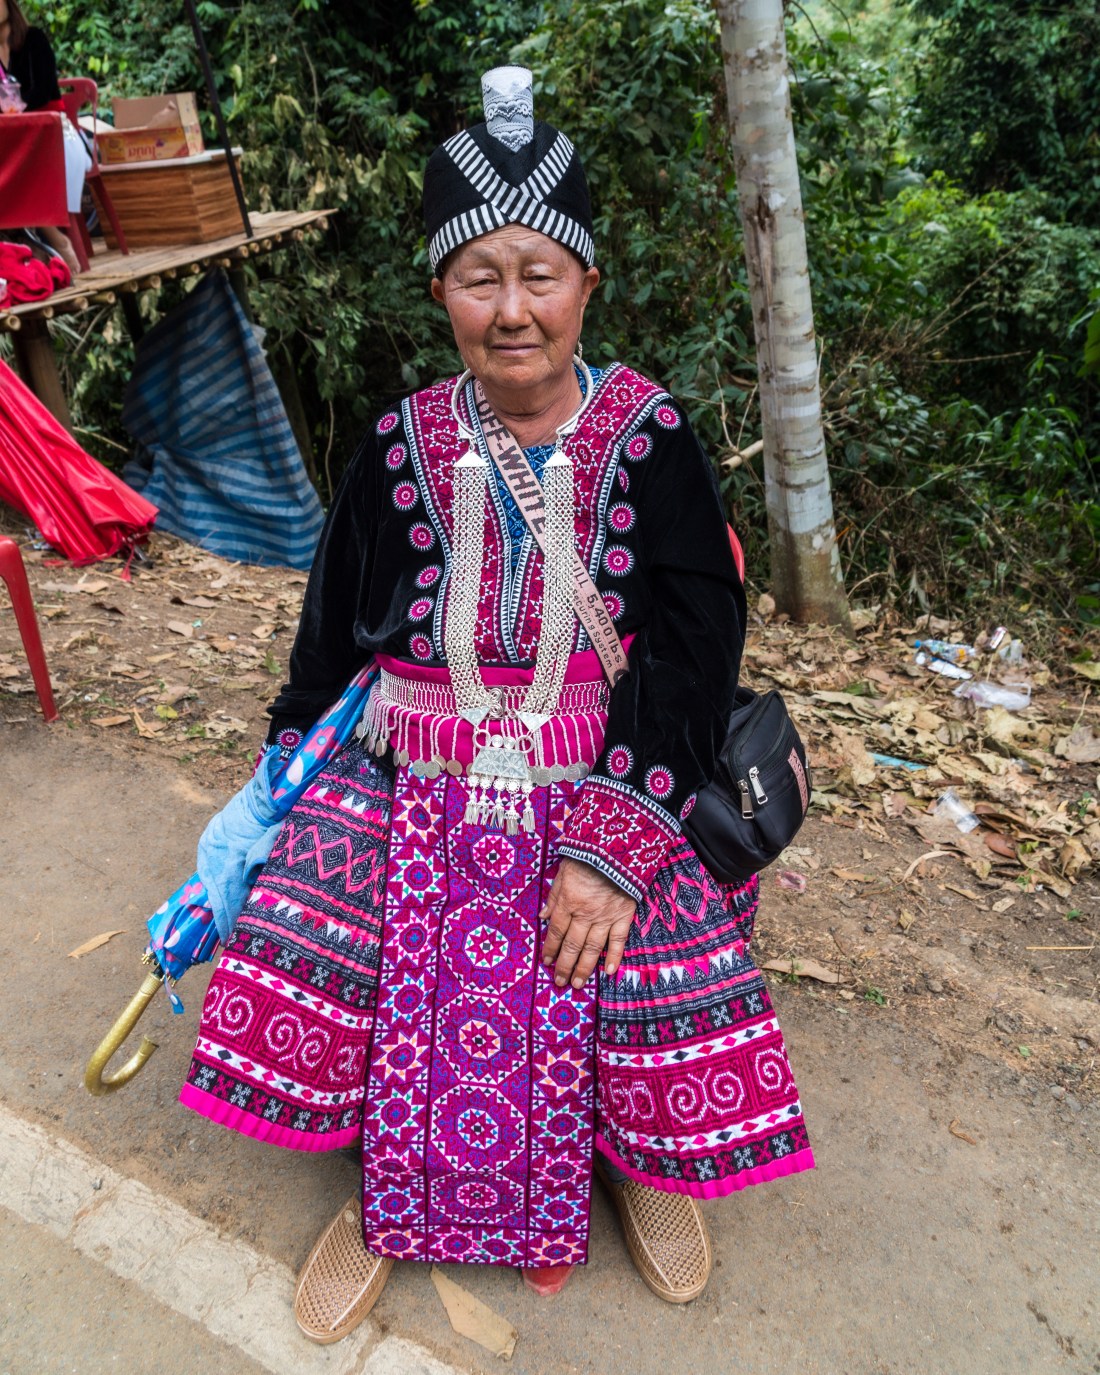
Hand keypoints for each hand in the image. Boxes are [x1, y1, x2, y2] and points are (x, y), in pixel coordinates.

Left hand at [540, 857, 635, 988]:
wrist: (618, 848)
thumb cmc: (588, 856)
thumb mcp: (563, 870)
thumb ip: (554, 895)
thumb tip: (543, 916)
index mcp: (568, 901)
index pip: (555, 931)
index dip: (550, 948)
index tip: (546, 962)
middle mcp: (585, 913)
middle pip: (572, 945)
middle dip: (564, 965)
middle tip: (559, 981)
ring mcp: (606, 916)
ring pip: (593, 948)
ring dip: (584, 968)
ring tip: (577, 983)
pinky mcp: (624, 915)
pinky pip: (619, 940)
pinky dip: (615, 956)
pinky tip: (610, 972)